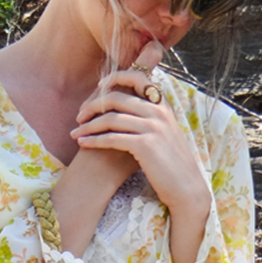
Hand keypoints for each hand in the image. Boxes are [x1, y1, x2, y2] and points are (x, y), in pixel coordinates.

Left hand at [70, 41, 209, 215]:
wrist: (186, 186)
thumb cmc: (172, 163)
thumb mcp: (165, 133)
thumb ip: (150, 118)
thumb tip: (130, 111)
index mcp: (162, 105)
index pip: (138, 76)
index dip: (116, 78)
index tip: (99, 86)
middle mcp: (158, 112)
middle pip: (117, 98)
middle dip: (93, 106)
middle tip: (79, 117)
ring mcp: (152, 127)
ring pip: (111, 118)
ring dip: (89, 126)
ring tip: (75, 134)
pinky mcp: (145, 145)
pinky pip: (112, 138)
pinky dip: (94, 140)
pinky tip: (83, 144)